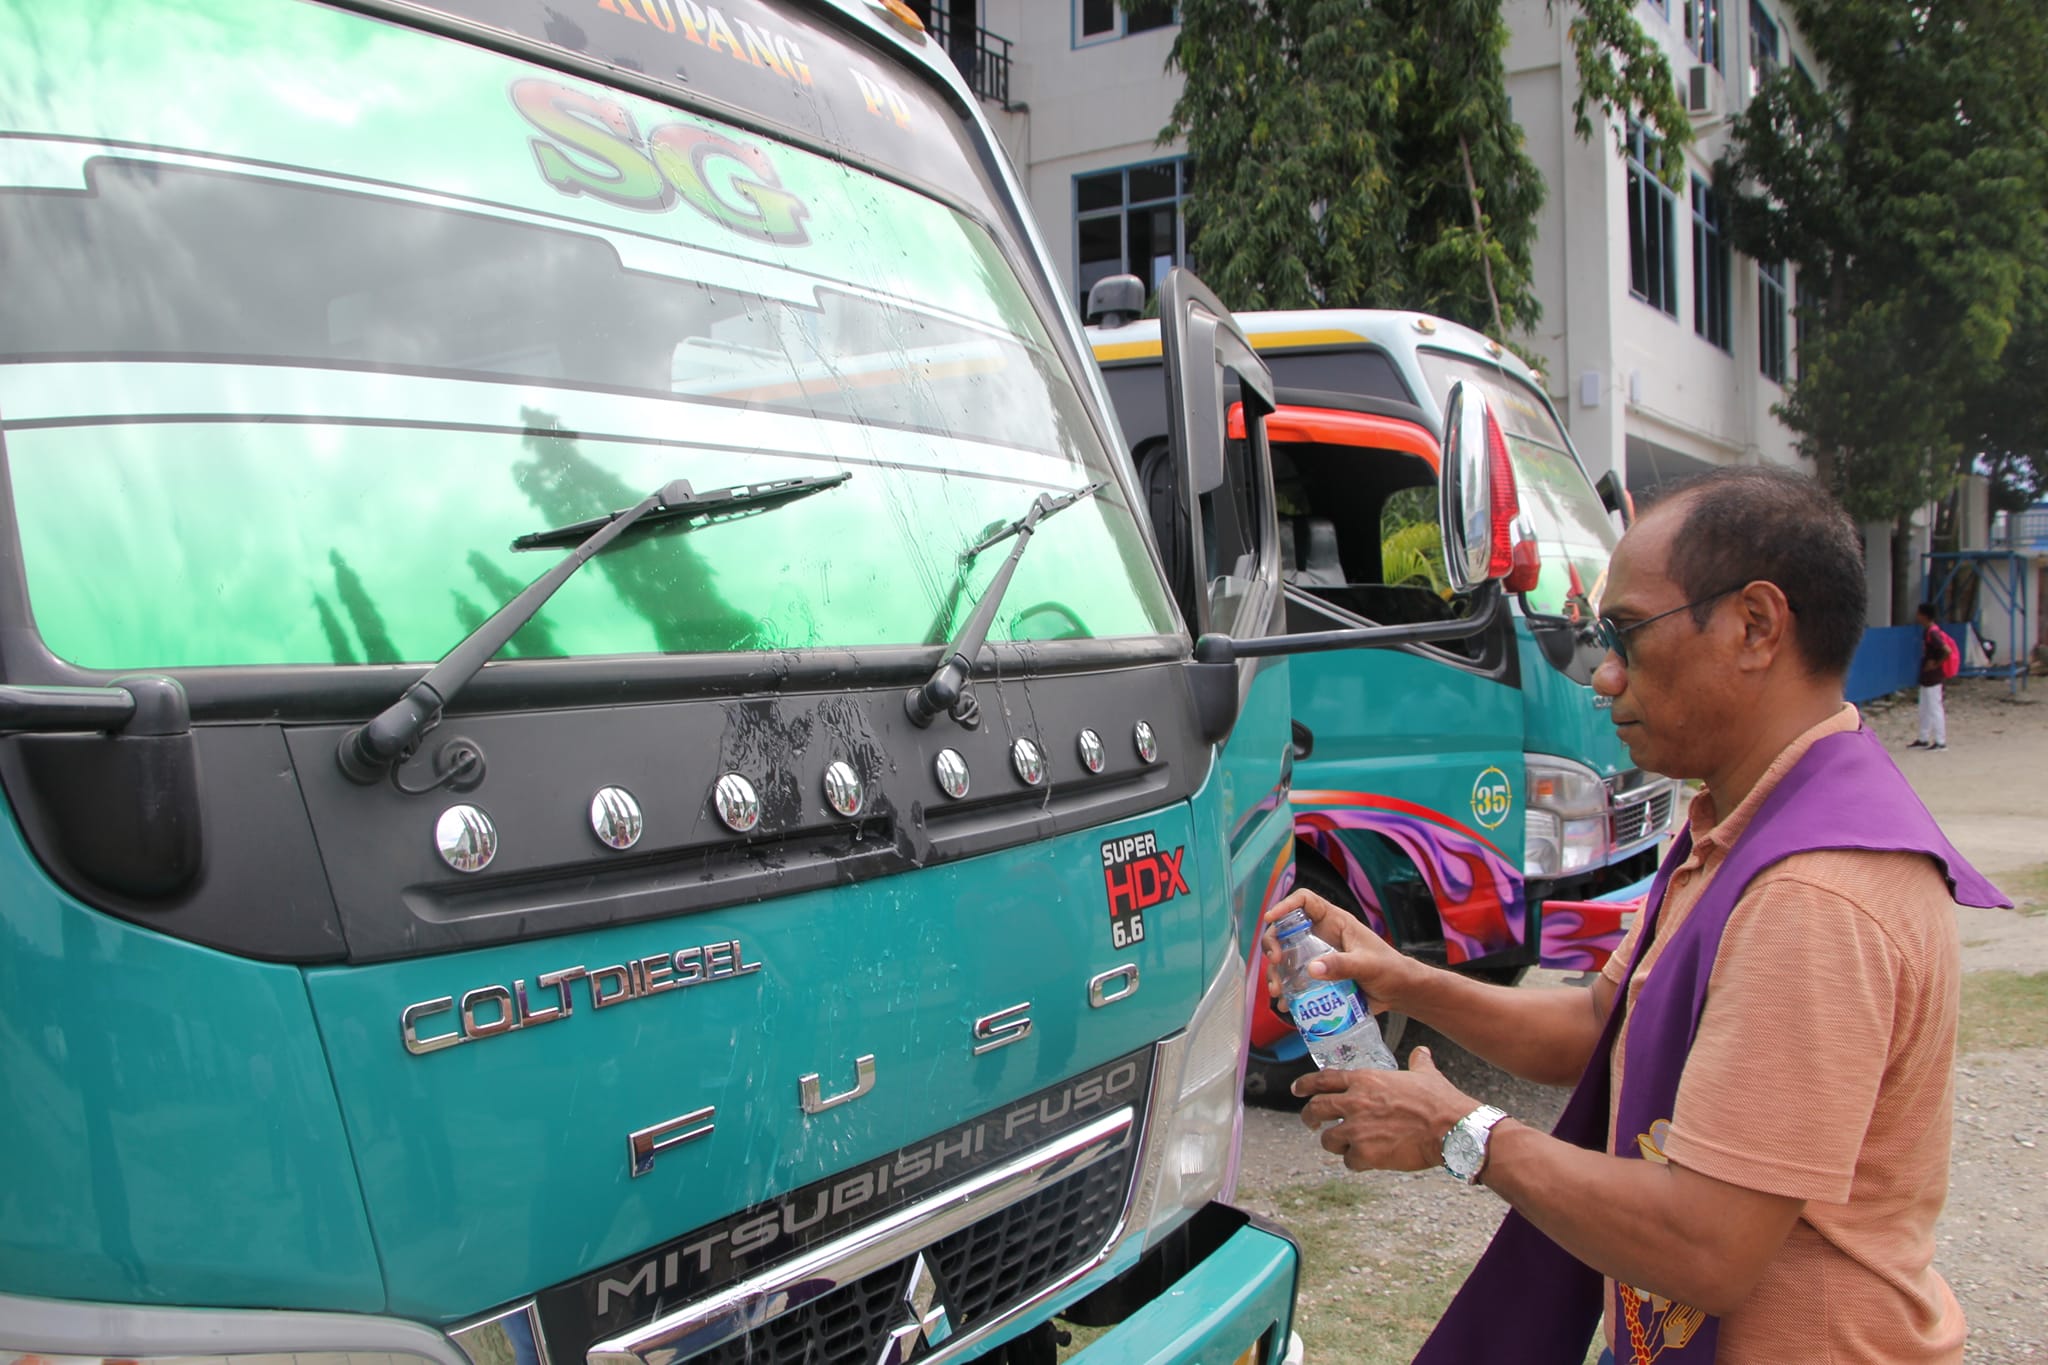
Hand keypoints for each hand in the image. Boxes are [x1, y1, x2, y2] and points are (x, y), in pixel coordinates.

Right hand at [1260, 887, 1418, 1009]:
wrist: (1399, 993)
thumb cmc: (1391, 970)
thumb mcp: (1369, 965)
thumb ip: (1343, 965)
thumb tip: (1312, 969)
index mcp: (1334, 922)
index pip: (1305, 901)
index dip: (1286, 905)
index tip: (1271, 918)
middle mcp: (1320, 936)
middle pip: (1286, 930)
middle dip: (1274, 943)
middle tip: (1276, 961)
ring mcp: (1316, 957)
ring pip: (1286, 957)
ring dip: (1275, 972)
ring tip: (1277, 991)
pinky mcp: (1316, 978)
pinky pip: (1294, 980)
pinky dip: (1286, 991)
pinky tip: (1284, 1004)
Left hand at [1292, 1046, 1477, 1172]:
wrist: (1450, 1129)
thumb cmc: (1440, 1101)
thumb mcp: (1425, 1075)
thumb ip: (1418, 1063)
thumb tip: (1422, 1052)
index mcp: (1365, 1079)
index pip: (1323, 1079)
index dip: (1305, 1085)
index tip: (1297, 1090)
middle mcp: (1355, 1101)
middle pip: (1315, 1108)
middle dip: (1309, 1117)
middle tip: (1311, 1123)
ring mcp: (1357, 1128)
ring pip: (1328, 1139)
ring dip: (1335, 1144)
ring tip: (1347, 1146)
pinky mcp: (1365, 1153)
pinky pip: (1349, 1161)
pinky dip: (1356, 1163)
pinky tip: (1367, 1161)